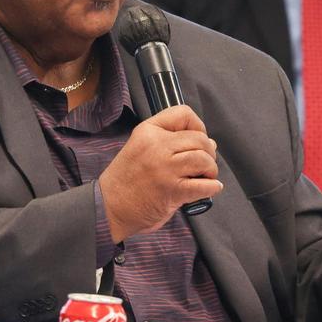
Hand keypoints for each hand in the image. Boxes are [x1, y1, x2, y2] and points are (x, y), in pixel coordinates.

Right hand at [99, 105, 222, 243]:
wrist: (108, 207)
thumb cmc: (127, 180)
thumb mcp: (141, 147)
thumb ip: (170, 141)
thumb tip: (210, 142)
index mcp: (148, 131)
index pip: (184, 113)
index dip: (198, 126)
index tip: (196, 140)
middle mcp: (157, 146)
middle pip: (200, 139)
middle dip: (208, 152)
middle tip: (203, 165)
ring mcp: (165, 168)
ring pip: (204, 159)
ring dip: (211, 170)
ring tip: (205, 177)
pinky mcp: (172, 190)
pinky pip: (205, 185)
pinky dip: (212, 188)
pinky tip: (210, 189)